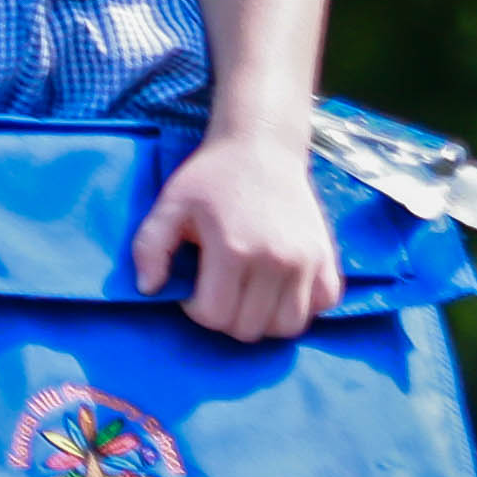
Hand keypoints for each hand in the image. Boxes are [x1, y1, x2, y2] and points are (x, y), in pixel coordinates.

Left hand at [133, 130, 345, 342]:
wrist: (262, 147)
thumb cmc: (212, 177)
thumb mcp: (170, 205)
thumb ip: (149, 248)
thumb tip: (148, 289)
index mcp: (234, 248)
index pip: (215, 317)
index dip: (196, 309)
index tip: (194, 286)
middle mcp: (277, 260)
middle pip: (249, 329)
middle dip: (226, 317)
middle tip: (218, 289)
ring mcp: (308, 261)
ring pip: (288, 327)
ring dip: (264, 320)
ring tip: (248, 293)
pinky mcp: (328, 258)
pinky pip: (321, 307)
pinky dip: (301, 306)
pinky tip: (279, 287)